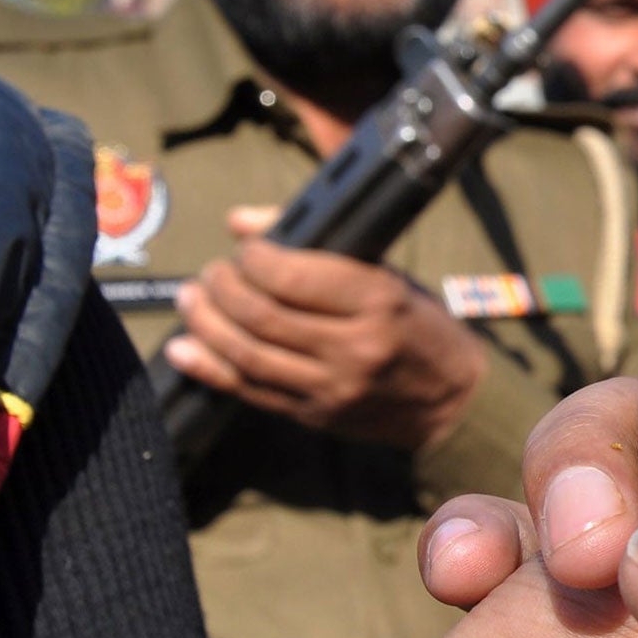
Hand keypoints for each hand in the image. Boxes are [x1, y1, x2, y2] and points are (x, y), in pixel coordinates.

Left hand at [163, 204, 485, 449]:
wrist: (453, 398)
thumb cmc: (418, 324)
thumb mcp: (386, 274)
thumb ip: (318, 246)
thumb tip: (242, 223)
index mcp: (378, 300)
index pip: (293, 277)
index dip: (255, 258)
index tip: (245, 248)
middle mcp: (355, 346)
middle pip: (262, 315)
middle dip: (223, 287)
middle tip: (212, 272)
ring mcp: (334, 386)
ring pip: (247, 354)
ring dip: (207, 323)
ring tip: (192, 299)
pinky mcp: (316, 415)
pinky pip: (249, 391)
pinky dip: (208, 368)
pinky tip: (185, 347)